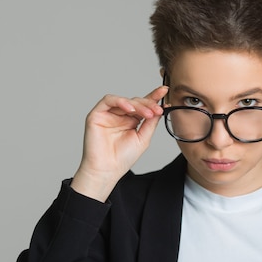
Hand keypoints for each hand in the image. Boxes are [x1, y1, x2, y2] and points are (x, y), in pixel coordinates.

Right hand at [70, 85, 168, 201]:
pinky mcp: (97, 114)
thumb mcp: (143, 138)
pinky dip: (120, 101)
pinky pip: (108, 100)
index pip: (143, 106)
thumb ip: (151, 122)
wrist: (107, 170)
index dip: (153, 98)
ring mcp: (108, 114)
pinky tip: (130, 108)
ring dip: (137, 104)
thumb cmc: (122, 158)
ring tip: (147, 113)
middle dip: (148, 104)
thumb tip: (161, 107)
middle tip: (158, 110)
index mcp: (131, 121)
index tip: (164, 92)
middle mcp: (120, 115)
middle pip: (135, 101)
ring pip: (124, 100)